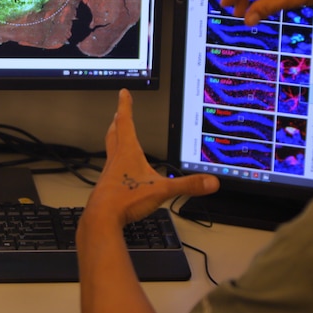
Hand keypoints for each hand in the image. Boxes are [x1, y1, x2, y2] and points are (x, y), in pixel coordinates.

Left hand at [84, 90, 218, 226]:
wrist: (102, 218)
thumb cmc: (125, 199)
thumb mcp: (162, 190)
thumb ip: (187, 186)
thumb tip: (210, 182)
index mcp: (127, 152)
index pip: (126, 122)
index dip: (125, 105)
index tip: (123, 93)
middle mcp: (116, 159)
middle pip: (114, 133)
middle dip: (118, 120)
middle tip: (118, 112)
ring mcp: (109, 172)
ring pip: (110, 149)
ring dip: (114, 139)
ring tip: (118, 136)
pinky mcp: (106, 186)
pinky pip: (111, 169)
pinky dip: (115, 163)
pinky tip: (121, 172)